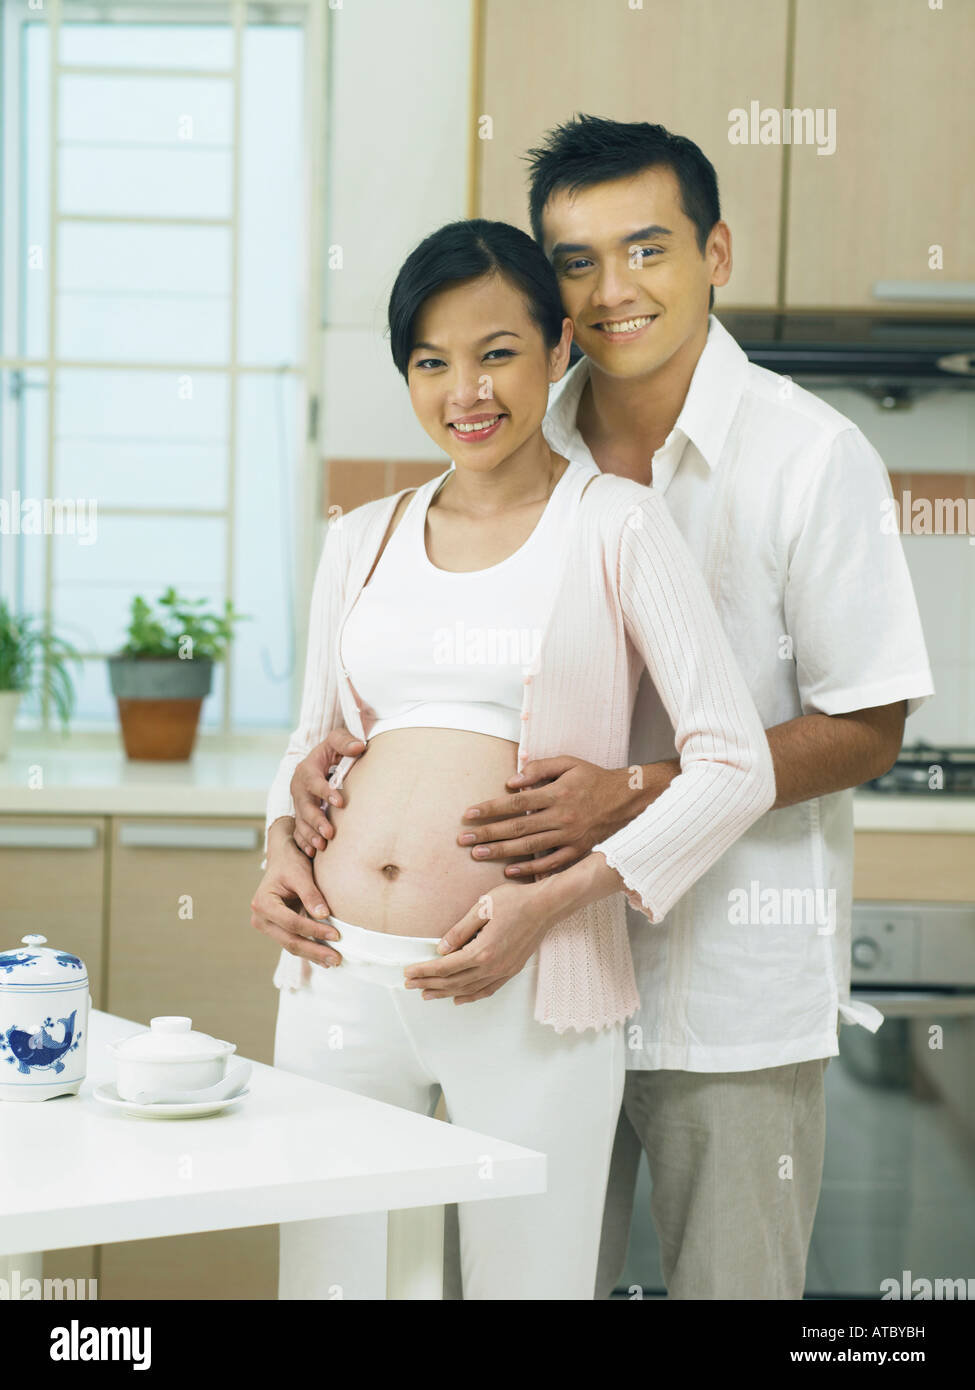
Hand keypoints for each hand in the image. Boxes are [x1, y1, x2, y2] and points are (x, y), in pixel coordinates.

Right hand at [250, 835, 342, 965]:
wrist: (282, 860)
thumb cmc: (290, 864)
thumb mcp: (301, 874)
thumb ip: (311, 895)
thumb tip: (324, 915)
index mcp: (263, 903)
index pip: (292, 923)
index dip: (314, 930)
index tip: (337, 935)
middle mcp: (260, 918)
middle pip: (290, 940)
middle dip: (315, 950)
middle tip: (337, 959)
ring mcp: (267, 926)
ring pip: (291, 946)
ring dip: (313, 954)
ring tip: (334, 962)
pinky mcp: (276, 930)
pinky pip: (293, 942)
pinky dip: (309, 950)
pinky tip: (325, 958)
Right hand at [290, 726, 366, 856]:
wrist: (320, 761)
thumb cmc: (332, 750)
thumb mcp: (337, 740)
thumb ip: (346, 741)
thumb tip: (360, 746)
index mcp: (307, 770)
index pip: (314, 782)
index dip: (326, 792)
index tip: (341, 801)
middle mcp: (299, 789)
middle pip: (304, 807)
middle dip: (316, 821)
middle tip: (329, 833)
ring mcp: (299, 804)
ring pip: (301, 822)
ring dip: (310, 835)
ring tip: (322, 846)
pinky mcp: (301, 815)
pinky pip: (298, 831)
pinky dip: (303, 842)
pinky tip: (313, 853)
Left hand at [402, 881, 552, 1003]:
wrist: (545, 906)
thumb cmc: (515, 902)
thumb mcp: (481, 908)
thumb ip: (459, 931)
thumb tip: (440, 949)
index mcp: (482, 951)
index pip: (445, 966)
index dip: (424, 971)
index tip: (408, 972)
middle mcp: (492, 966)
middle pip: (453, 982)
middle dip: (429, 984)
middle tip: (410, 985)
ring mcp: (503, 971)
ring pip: (468, 989)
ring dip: (445, 993)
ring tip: (427, 994)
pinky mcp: (511, 970)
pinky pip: (487, 990)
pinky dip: (470, 996)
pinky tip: (459, 998)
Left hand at [457, 755, 658, 876]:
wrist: (628, 799)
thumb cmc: (594, 778)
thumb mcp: (569, 763)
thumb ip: (539, 768)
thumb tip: (511, 781)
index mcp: (557, 793)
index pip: (515, 803)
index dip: (490, 808)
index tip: (469, 814)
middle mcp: (561, 816)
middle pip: (517, 828)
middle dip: (487, 834)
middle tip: (463, 840)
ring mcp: (570, 836)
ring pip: (529, 847)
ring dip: (501, 852)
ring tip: (477, 855)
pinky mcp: (578, 850)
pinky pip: (551, 864)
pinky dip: (530, 869)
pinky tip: (509, 871)